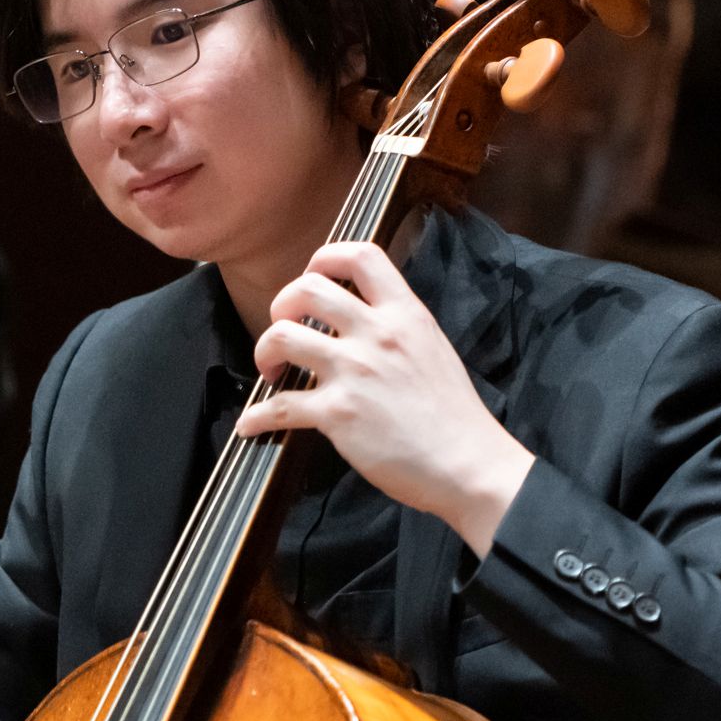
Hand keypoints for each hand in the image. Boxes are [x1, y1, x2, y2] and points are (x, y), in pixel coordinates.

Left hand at [237, 242, 532, 555]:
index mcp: (406, 315)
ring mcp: (355, 372)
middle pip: (308, 288)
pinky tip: (252, 425)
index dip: (326, 257)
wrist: (468, 464)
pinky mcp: (338, 414)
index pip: (361, 256)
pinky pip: (279, 406)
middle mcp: (378, 335)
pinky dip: (256, 417)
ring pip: (282, 336)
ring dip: (264, 351)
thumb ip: (398, 330)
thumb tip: (364, 323)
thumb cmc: (455, 417)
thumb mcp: (434, 350)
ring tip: (271, 370)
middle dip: (282, 303)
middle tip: (284, 326)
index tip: (313, 275)